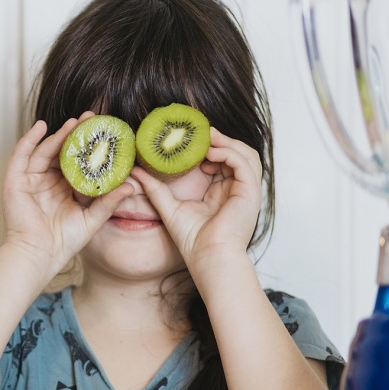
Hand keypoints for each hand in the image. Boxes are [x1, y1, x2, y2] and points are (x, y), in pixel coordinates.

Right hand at [2, 113, 132, 274]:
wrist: (39, 256)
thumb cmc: (62, 243)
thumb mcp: (91, 219)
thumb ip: (108, 202)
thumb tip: (131, 186)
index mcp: (63, 190)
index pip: (78, 163)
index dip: (90, 148)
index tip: (106, 133)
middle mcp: (46, 183)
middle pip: (61, 152)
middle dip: (76, 135)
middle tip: (93, 118)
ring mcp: (30, 181)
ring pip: (45, 151)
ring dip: (58, 135)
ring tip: (75, 122)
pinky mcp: (15, 182)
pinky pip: (21, 155)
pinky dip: (29, 140)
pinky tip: (41, 127)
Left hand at [134, 126, 262, 272]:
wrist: (207, 257)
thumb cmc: (192, 240)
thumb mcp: (169, 207)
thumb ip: (156, 188)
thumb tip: (137, 170)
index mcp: (223, 192)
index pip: (222, 161)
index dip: (209, 147)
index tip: (189, 141)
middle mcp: (237, 189)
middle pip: (236, 154)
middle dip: (220, 140)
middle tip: (199, 133)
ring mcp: (246, 190)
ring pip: (245, 154)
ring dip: (226, 142)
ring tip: (206, 138)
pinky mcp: (250, 192)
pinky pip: (244, 163)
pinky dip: (229, 153)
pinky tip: (210, 153)